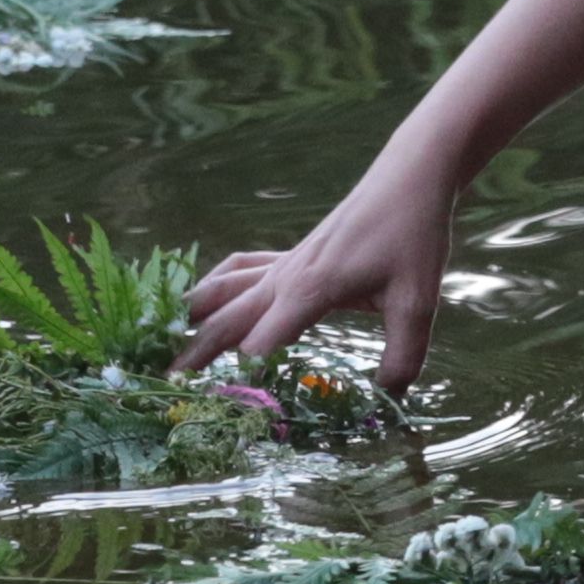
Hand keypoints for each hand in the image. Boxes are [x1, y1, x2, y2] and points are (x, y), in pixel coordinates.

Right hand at [176, 160, 459, 381]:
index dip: (243, 375)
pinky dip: (216, 283)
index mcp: (311, 289)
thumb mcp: (417, 300)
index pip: (261, 341)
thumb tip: (388, 399)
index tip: (227, 407)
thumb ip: (403, 355)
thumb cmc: (413, 234)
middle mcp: (287, 276)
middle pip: (230, 318)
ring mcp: (286, 262)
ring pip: (228, 291)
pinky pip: (243, 268)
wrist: (409, 177)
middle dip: (198, 351)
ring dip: (198, 317)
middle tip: (166, 382)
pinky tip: (203, 295)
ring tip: (168, 341)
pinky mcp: (293, 254)